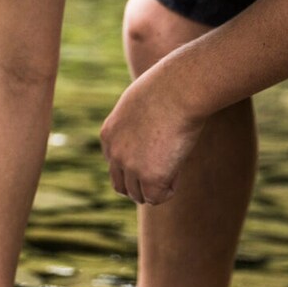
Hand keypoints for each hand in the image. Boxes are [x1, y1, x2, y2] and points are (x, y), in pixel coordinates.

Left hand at [99, 66, 205, 204]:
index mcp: (109, 135)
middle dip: (140, 184)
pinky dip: (169, 189)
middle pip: (121, 185)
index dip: (136, 164)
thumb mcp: (142, 103)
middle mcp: (115, 153)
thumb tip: (151, 136)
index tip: (155, 154)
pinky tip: (179, 171)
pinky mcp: (151, 177)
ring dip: (155, 188)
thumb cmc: (167, 88)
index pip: (115, 164)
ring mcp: (131, 166)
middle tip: (164, 171)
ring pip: (138, 195)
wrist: (177, 90)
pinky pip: (157, 197)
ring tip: (174, 166)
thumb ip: (139, 122)